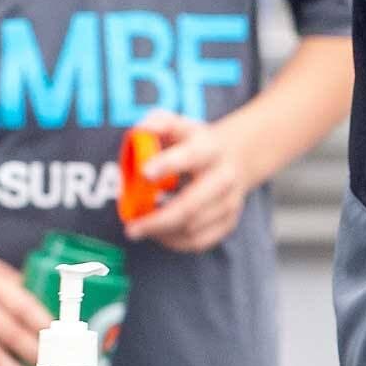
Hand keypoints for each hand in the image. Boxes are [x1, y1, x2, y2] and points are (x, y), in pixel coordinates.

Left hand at [123, 110, 258, 253]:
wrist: (234, 157)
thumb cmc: (192, 142)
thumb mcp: (177, 124)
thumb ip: (157, 122)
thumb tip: (142, 131)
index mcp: (210, 148)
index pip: (191, 155)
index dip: (168, 164)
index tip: (144, 173)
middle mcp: (225, 176)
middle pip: (191, 204)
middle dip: (158, 220)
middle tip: (131, 228)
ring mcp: (230, 202)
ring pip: (192, 228)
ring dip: (161, 232)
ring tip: (141, 227)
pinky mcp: (229, 222)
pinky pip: (199, 241)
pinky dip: (174, 242)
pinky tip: (159, 234)